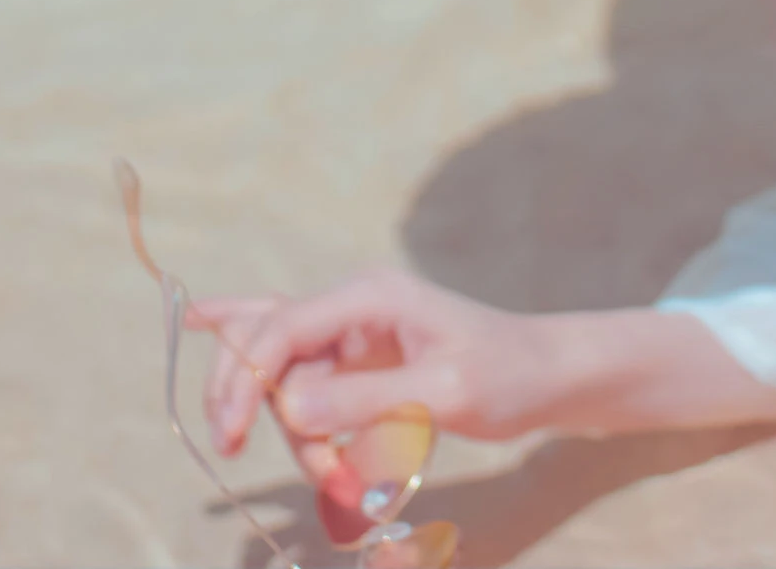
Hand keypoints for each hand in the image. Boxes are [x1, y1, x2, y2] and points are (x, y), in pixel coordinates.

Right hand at [188, 268, 572, 505]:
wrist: (546, 378)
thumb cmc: (507, 375)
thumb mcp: (443, 392)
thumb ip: (367, 400)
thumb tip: (287, 411)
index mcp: (370, 296)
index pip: (282, 329)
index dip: (246, 378)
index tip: (231, 434)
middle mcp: (353, 308)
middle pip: (266, 343)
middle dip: (247, 397)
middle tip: (231, 449)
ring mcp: (353, 337)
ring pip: (287, 382)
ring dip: (298, 436)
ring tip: (340, 480)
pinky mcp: (360, 368)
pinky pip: (310, 394)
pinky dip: (305, 428)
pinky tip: (229, 360)